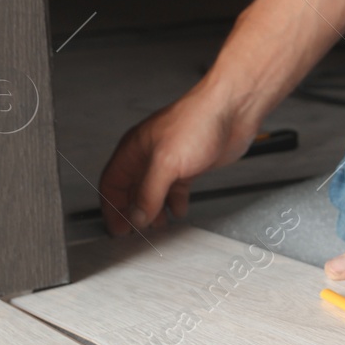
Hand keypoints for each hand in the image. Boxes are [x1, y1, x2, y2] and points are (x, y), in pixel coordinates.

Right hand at [98, 84, 253, 234]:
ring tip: (157, 227)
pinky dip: (175, 202)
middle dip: (132, 212)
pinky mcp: (191, 165)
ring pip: (154, 191)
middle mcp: (150, 155)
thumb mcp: (166, 163)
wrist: (233, 111)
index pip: (112, 182)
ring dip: (154, 210)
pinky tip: (178, 211)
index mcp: (134, 149)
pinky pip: (176, 188)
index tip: (117, 227)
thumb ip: (149, 193)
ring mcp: (171, 160)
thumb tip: (138, 216)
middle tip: (135, 232)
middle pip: (131, 189)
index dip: (111, 207)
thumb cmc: (199, 121)